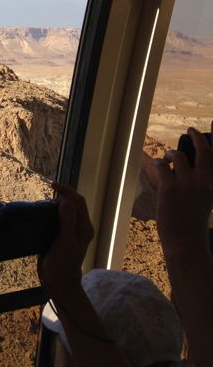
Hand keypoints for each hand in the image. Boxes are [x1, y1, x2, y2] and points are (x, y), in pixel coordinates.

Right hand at [39, 182, 94, 297]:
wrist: (60, 280)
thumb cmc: (64, 263)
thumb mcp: (65, 242)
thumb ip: (67, 222)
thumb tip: (65, 202)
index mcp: (84, 227)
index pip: (78, 202)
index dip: (67, 191)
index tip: (53, 184)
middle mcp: (81, 227)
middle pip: (74, 204)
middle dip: (63, 194)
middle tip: (48, 190)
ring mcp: (72, 231)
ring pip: (68, 210)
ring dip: (58, 202)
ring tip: (45, 199)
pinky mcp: (64, 235)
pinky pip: (61, 218)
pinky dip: (53, 211)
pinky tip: (44, 212)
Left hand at [154, 125, 212, 260]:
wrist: (186, 242)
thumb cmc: (193, 223)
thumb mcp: (204, 201)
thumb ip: (201, 183)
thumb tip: (184, 164)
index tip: (212, 124)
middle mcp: (204, 182)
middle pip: (203, 151)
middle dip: (196, 137)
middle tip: (190, 130)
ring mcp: (187, 184)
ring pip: (178, 156)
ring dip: (171, 154)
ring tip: (168, 157)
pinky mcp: (169, 188)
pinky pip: (162, 166)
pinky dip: (159, 163)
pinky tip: (159, 166)